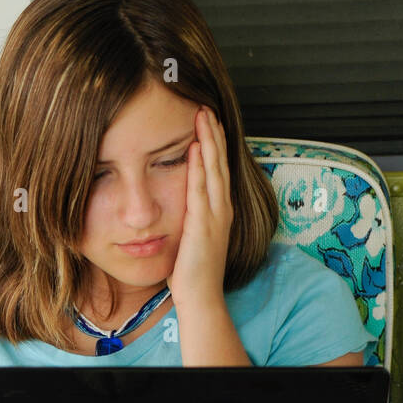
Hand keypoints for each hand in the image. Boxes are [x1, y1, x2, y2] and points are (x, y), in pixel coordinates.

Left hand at [168, 106, 232, 310]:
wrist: (201, 296)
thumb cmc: (193, 273)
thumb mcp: (192, 238)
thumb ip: (190, 218)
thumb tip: (180, 206)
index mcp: (220, 211)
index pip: (217, 170)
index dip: (213, 144)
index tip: (207, 121)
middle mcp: (222, 209)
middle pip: (219, 162)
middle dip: (213, 133)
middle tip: (206, 106)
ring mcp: (215, 216)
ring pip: (213, 170)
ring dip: (208, 141)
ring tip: (202, 115)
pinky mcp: (203, 224)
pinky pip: (200, 189)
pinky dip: (198, 167)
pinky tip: (195, 148)